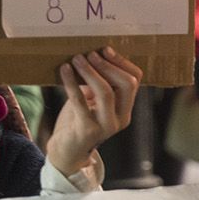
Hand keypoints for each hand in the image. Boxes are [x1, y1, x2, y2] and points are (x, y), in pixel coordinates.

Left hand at [45, 47, 142, 174]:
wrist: (66, 151)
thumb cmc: (78, 120)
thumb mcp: (92, 99)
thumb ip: (98, 82)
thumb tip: (91, 53)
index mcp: (126, 108)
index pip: (135, 80)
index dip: (121, 62)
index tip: (105, 48)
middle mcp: (121, 118)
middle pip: (126, 84)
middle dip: (107, 65)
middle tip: (90, 53)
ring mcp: (106, 126)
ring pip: (106, 92)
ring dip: (91, 71)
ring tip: (76, 59)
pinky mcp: (87, 130)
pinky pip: (80, 101)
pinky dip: (71, 83)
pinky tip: (64, 70)